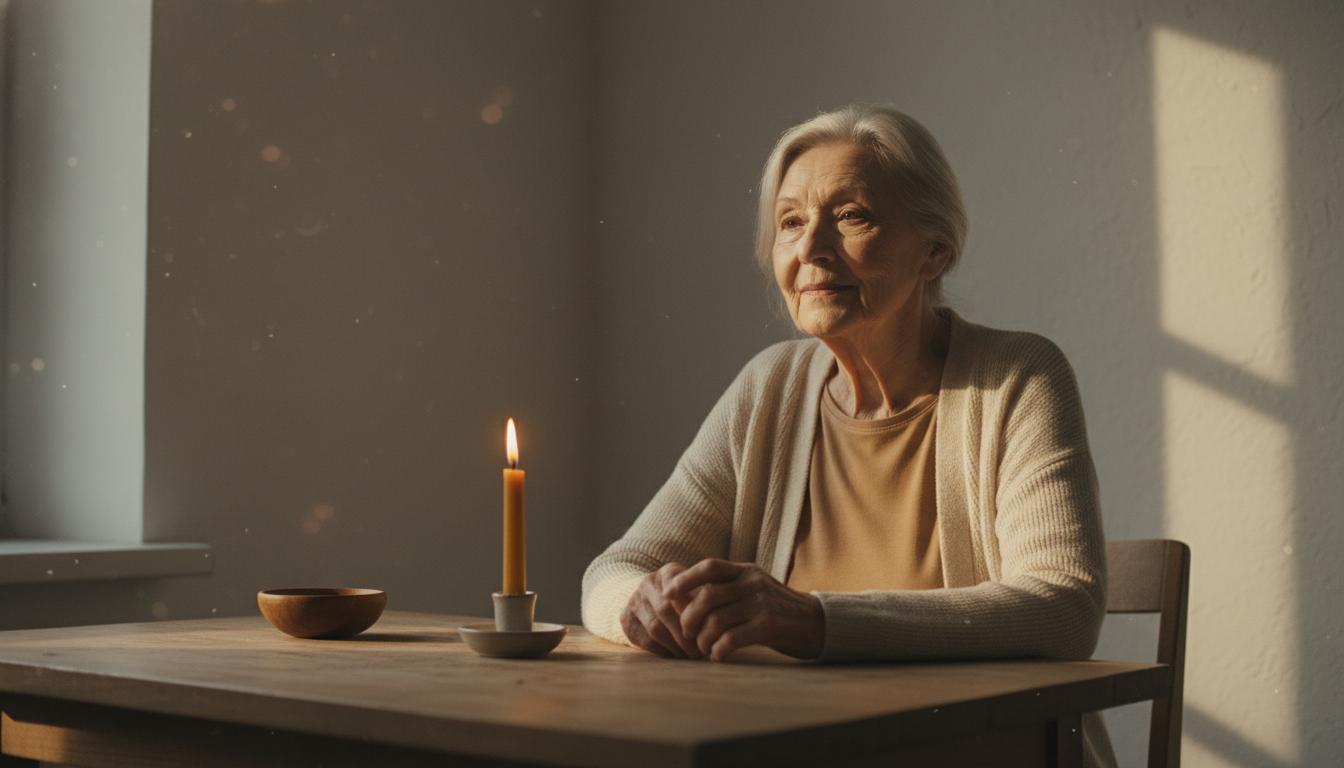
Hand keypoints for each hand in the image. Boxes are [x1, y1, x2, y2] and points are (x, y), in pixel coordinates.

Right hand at [619, 563, 703, 658]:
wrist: (656, 603)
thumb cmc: (689, 602)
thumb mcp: (699, 594)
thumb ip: (705, 601)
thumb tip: (714, 621)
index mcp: (667, 573)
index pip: (677, 587)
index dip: (690, 609)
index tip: (705, 627)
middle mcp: (646, 583)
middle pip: (665, 610)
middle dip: (686, 634)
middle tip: (703, 650)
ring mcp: (633, 601)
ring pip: (655, 629)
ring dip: (676, 646)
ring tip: (693, 654)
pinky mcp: (626, 620)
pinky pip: (645, 640)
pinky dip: (664, 650)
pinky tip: (677, 654)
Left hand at [666, 559, 824, 660]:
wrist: (817, 623)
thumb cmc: (777, 610)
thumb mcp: (755, 589)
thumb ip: (729, 588)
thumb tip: (687, 598)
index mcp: (746, 571)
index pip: (709, 567)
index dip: (684, 579)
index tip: (667, 594)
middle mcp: (753, 583)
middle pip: (707, 596)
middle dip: (689, 616)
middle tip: (686, 633)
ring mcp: (762, 603)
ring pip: (717, 619)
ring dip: (703, 638)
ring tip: (702, 648)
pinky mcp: (770, 625)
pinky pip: (733, 638)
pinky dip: (719, 649)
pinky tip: (718, 655)